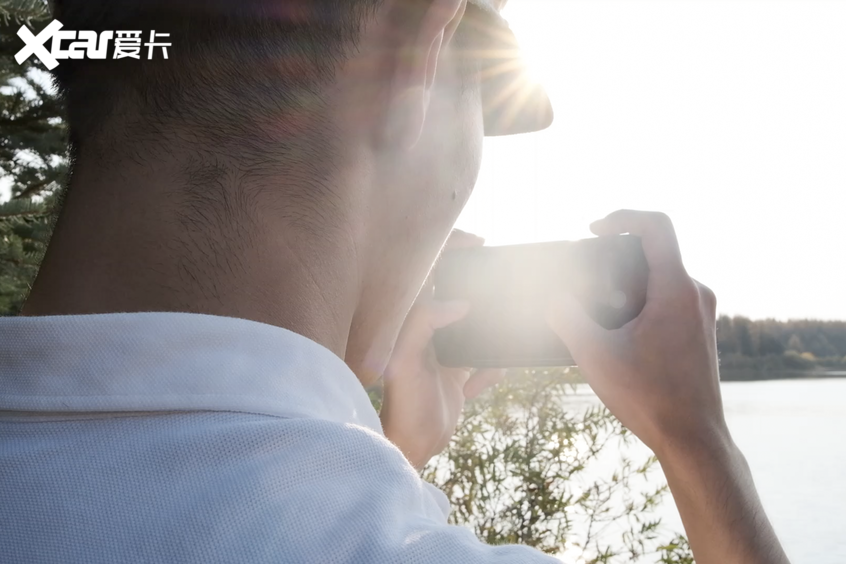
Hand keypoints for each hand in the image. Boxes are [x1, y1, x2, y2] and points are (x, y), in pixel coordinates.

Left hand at [380, 230, 505, 469]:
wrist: (411, 448)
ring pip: (476, 327)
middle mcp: (426, 330)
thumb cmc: (401, 403)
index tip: (479, 243)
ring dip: (490, 334)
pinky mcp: (457, 374)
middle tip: (501, 281)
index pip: (428, 271)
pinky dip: (491, 369)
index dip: (450, 249)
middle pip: (457, 294)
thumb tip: (460, 303)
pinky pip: (484, 360)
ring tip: (499, 339)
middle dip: (479, 289)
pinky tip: (484, 383)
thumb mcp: (408, 360)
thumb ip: (426, 323)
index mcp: (409, 320)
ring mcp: (443, 351)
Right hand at [546, 210, 725, 453]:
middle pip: (657, 250)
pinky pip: (670, 299)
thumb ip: (566, 317)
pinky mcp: (700, 332)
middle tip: (588, 271)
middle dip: (618, 254)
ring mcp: (702, 314)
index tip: (594, 229)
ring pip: (663, 277)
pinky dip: (643, 300)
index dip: (622, 216)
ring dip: (629, 281)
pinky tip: (619, 330)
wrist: (693, 438)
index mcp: (676, 289)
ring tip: (599, 306)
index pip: (656, 225)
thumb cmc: (649, 397)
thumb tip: (554, 298)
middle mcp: (696, 294)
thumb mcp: (594, 354)